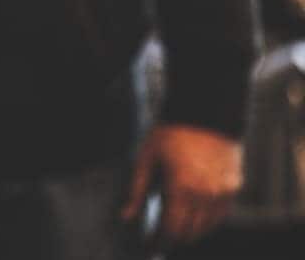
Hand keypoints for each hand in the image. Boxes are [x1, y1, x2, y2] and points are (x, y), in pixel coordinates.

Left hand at [120, 124, 241, 247]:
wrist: (204, 114)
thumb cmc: (170, 135)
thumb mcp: (146, 159)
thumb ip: (137, 191)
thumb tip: (126, 217)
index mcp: (181, 188)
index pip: (171, 228)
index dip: (159, 241)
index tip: (149, 246)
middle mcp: (205, 194)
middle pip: (190, 232)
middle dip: (173, 240)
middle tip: (159, 242)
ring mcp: (222, 192)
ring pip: (207, 227)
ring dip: (191, 234)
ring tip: (175, 233)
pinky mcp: (233, 187)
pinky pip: (221, 215)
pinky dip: (207, 223)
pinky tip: (194, 221)